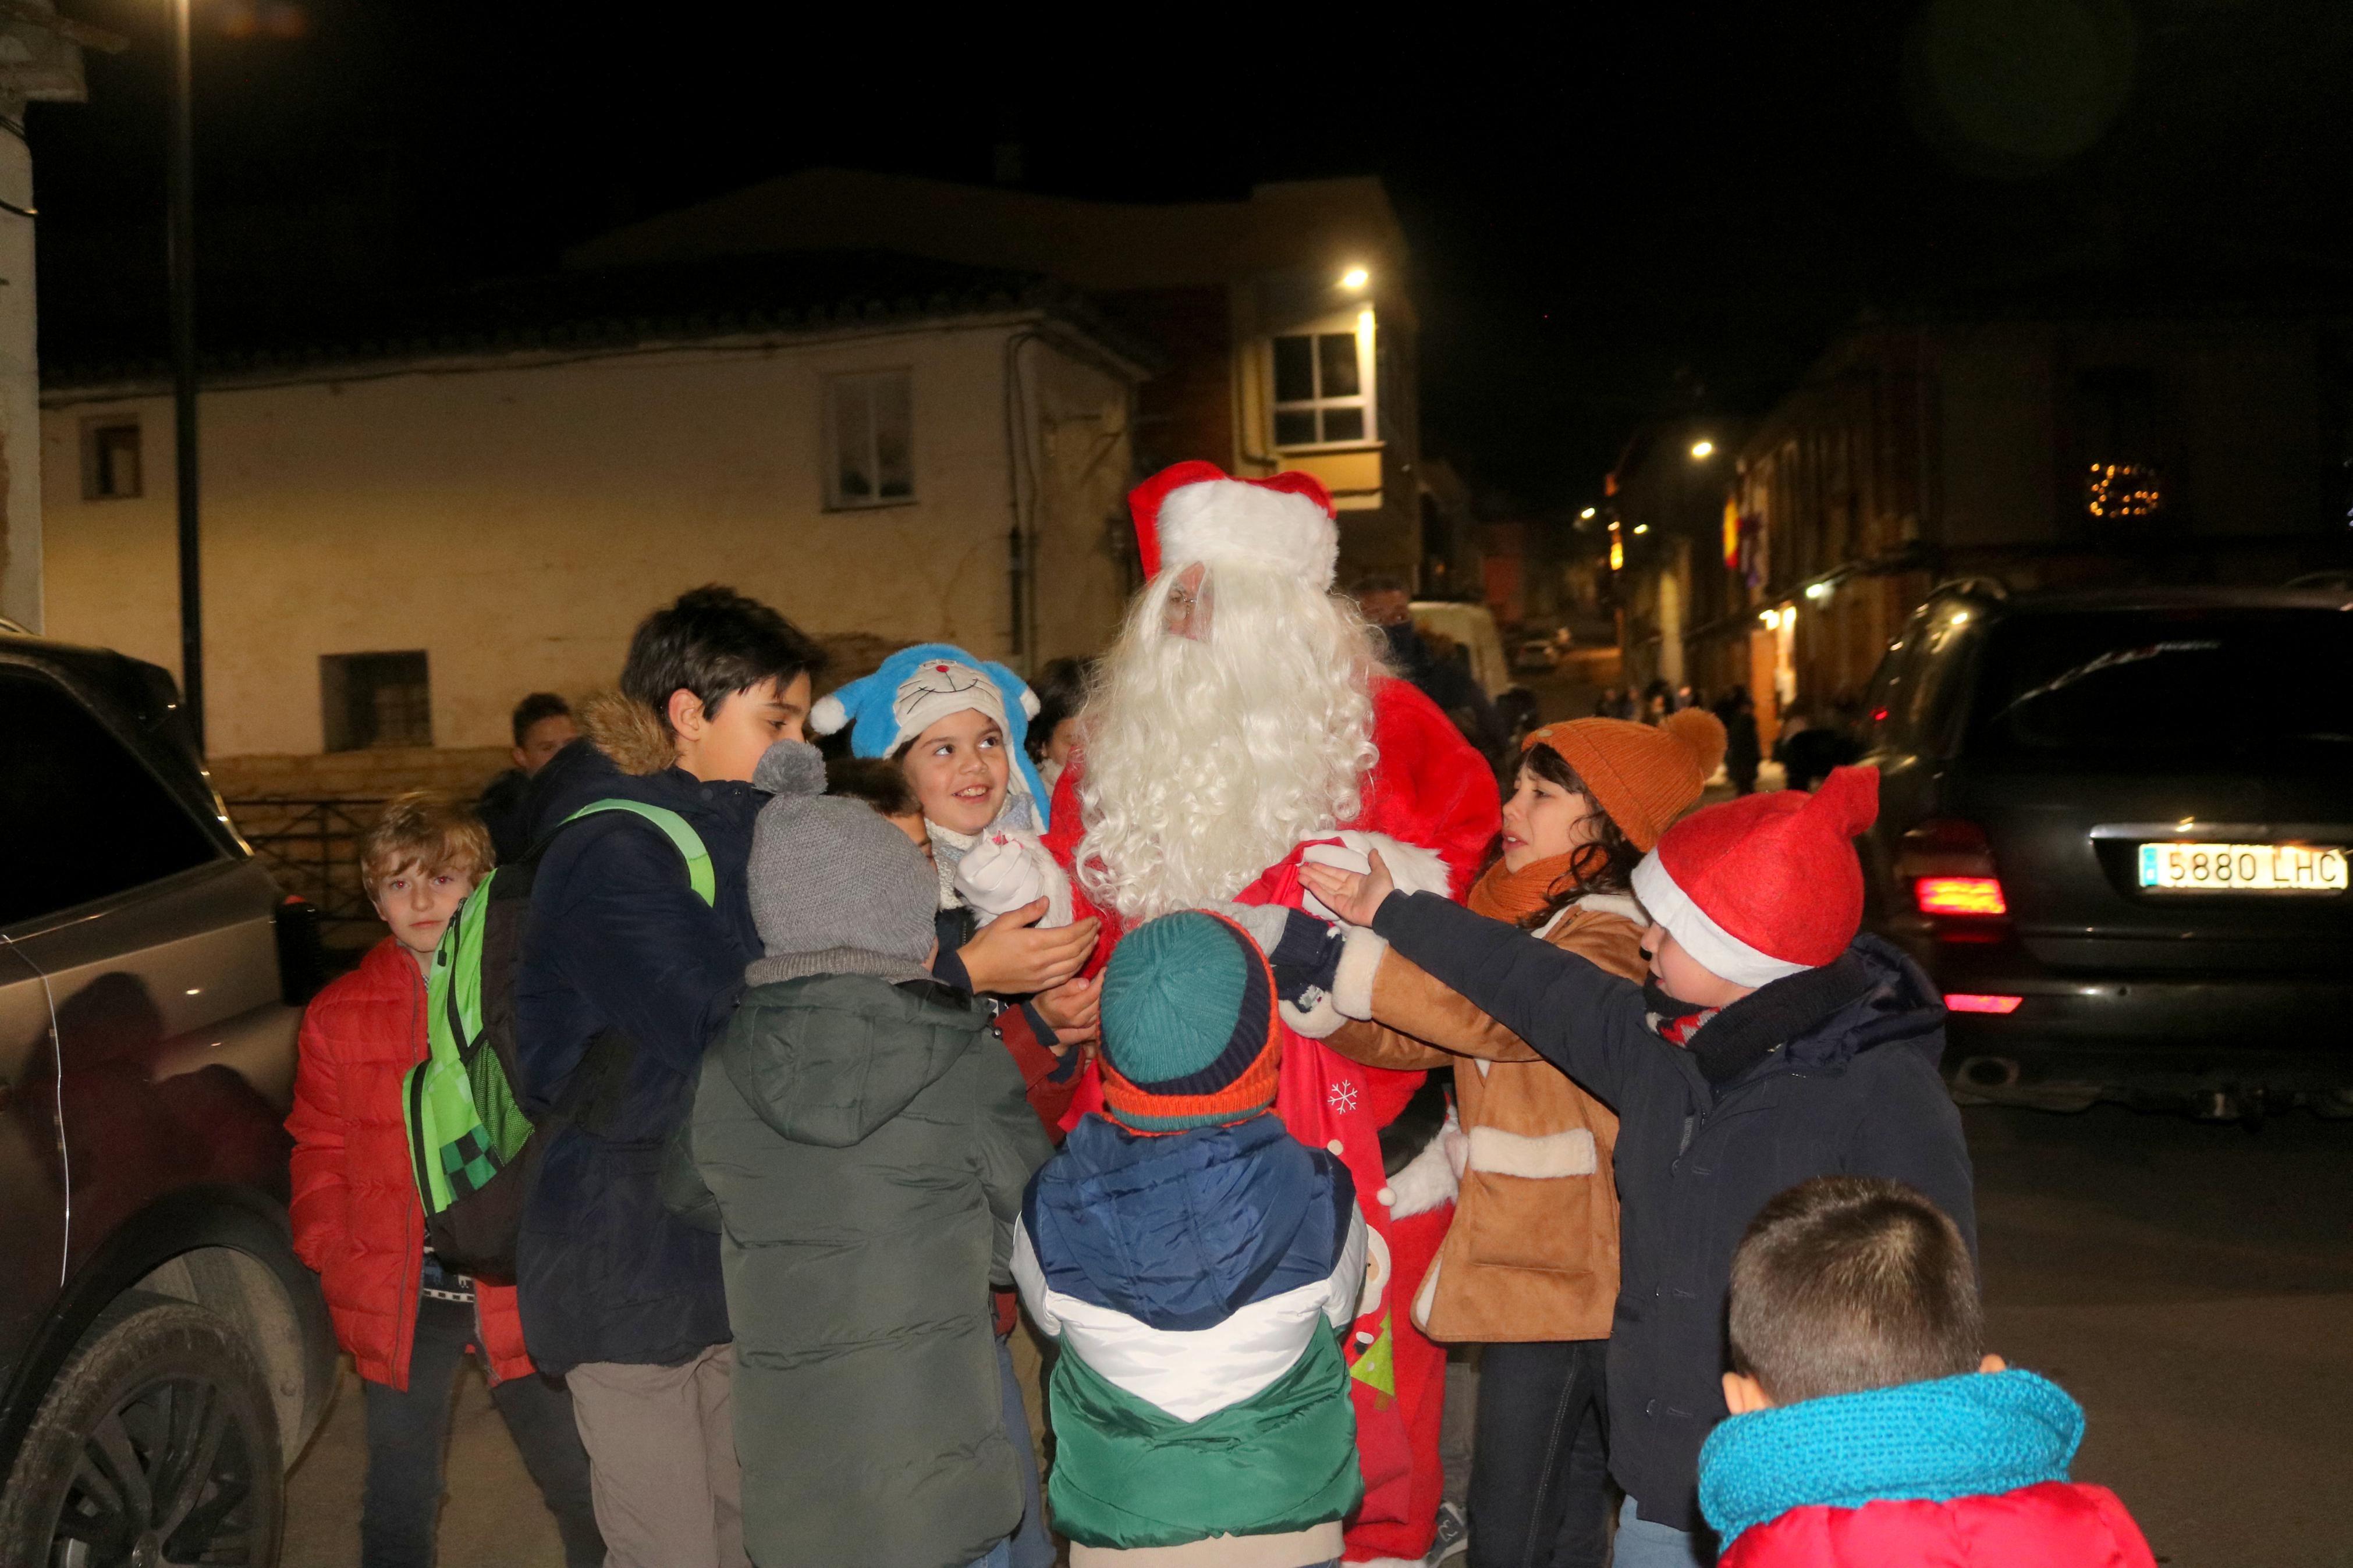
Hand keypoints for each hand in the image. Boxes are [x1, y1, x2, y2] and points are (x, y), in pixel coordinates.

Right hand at [960, 899, 1099, 997]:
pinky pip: (1065, 977)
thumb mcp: (1004, 921)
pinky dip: (1077, 967)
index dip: (1085, 927)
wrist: (974, 972)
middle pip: (1076, 950)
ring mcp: (1042, 976)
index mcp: (1035, 942)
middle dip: (1090, 937)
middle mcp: (1042, 961)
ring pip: (1073, 965)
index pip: (1070, 935)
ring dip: (1087, 952)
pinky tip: (1080, 960)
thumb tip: (1047, 901)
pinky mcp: (1039, 986)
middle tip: (1097, 928)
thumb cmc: (987, 944)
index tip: (1094, 919)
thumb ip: (1028, 911)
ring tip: (1094, 941)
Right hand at [1031, 974, 1101, 1049]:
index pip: (1092, 993)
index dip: (1101, 981)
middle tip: (1107, 975)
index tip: (1105, 970)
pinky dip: (1103, 1006)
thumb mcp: (1051, 991)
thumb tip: (1086, 983)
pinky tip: (1103, 997)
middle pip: (1100, 1002)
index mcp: (1070, 1009)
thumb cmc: (1045, 1002)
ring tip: (1106, 984)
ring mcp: (1084, 1026)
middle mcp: (1079, 1019)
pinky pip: (1100, 1016)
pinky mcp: (1087, 1028)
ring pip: (1102, 1010)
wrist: (1041, 1020)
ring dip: (1105, 997)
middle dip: (1105, 988)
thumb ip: (1069, 987)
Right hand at [1298, 847, 1395, 928]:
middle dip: (1314, 873)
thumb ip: (1375, 861)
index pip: (1335, 872)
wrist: (1385, 908)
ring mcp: (1341, 898)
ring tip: (1299, 875)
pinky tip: (1309, 884)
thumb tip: (1373, 850)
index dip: (1323, 868)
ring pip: (1323, 887)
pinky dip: (1317, 891)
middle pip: (1326, 879)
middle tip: (1301, 868)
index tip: (1312, 863)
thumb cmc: (1383, 889)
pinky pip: (1326, 897)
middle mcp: (1346, 888)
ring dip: (1312, 881)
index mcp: (1354, 880)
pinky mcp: (1339, 907)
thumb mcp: (1380, 871)